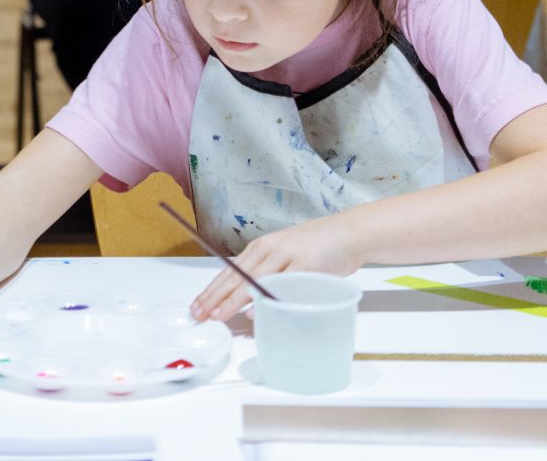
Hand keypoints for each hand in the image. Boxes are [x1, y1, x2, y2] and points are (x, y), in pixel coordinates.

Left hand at [190, 213, 360, 322]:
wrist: (349, 232)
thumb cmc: (317, 247)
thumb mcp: (285, 257)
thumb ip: (266, 277)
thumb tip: (247, 306)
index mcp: (261, 248)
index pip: (229, 271)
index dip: (212, 290)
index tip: (196, 306)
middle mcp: (269, 249)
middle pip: (236, 276)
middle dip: (215, 297)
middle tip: (198, 314)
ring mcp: (287, 255)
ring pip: (254, 280)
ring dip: (233, 299)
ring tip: (217, 314)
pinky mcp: (306, 264)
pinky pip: (283, 284)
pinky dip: (268, 297)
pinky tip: (256, 310)